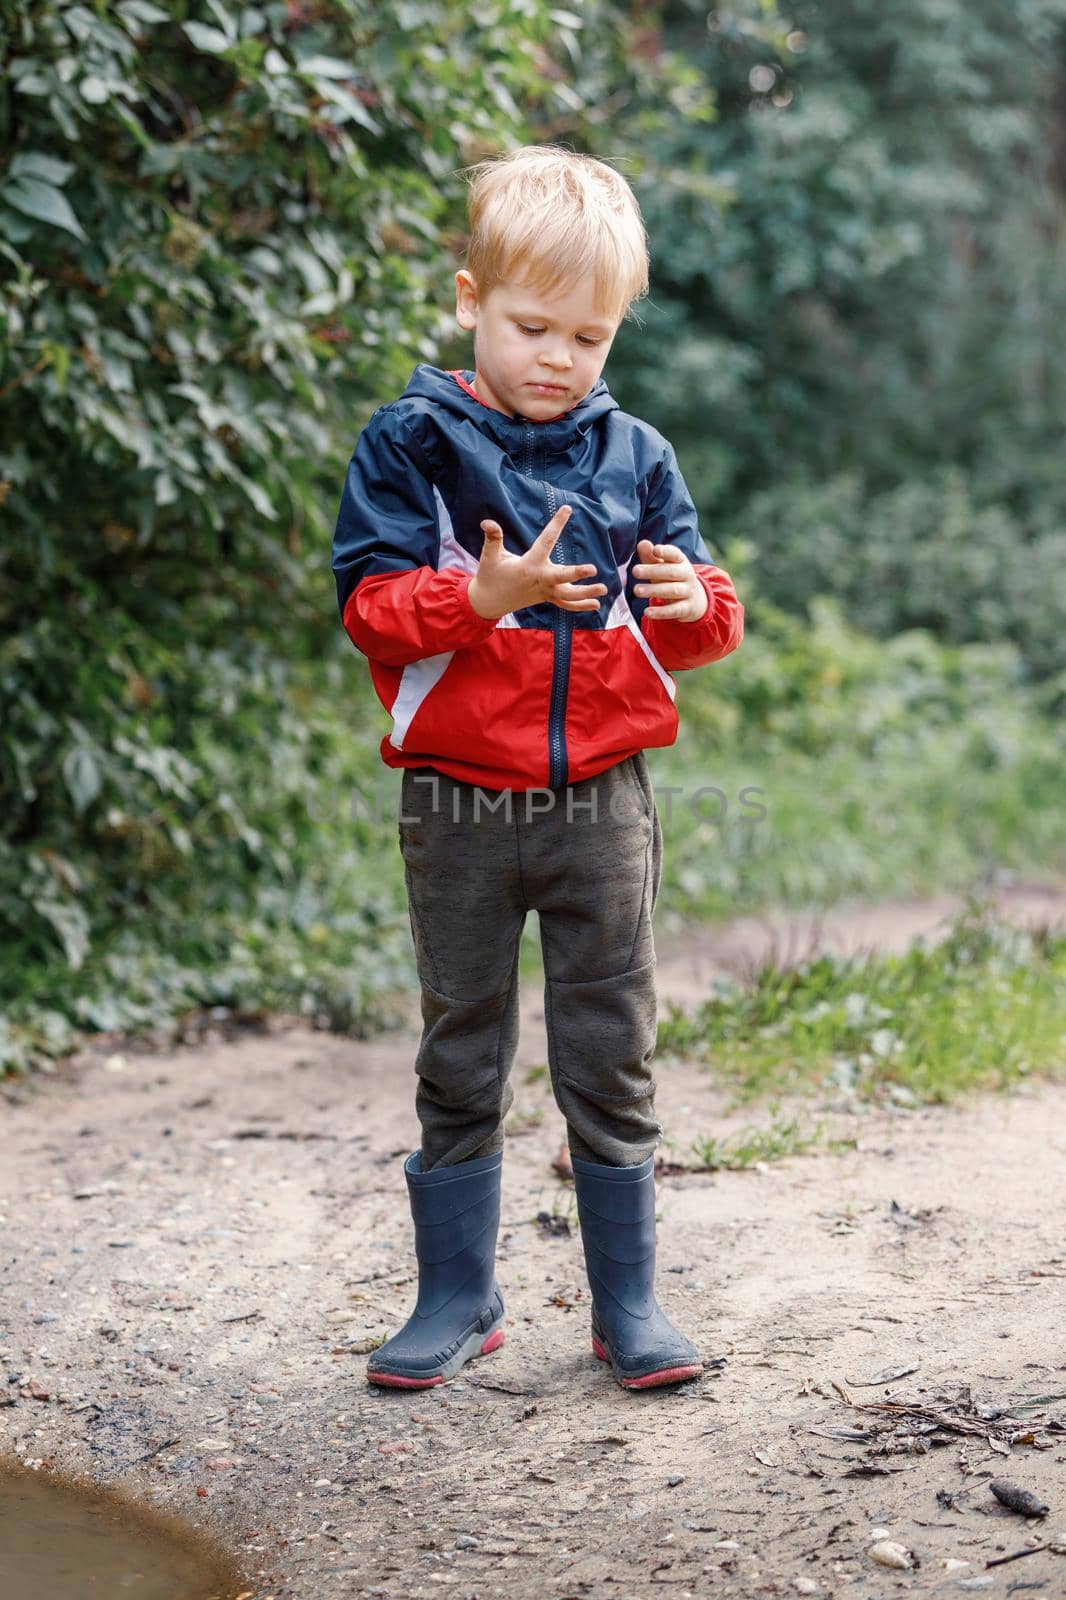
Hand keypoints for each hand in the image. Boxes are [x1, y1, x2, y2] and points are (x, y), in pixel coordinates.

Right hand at [468, 505, 606, 619]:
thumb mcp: (489, 556)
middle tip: (593, 569)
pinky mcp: (546, 598)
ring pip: (568, 595)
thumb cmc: (490, 575)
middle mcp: (540, 579)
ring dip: (586, 594)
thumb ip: (493, 539)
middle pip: (561, 577)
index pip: (546, 541)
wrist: (488, 602)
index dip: (556, 524)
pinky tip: (596, 605)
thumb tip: (487, 521)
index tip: (567, 509)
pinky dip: (580, 606)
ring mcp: (544, 592)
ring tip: (604, 589)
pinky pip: (565, 604)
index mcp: (529, 565)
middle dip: (577, 573)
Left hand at [631, 538, 708, 621]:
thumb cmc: (672, 579)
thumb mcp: (662, 567)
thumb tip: (643, 543)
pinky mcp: (686, 609)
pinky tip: (647, 612)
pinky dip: (661, 612)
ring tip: (636, 590)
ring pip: (672, 591)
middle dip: (653, 571)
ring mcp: (688, 592)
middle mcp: (687, 575)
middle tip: (635, 571)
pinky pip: (674, 610)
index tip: (656, 550)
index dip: (666, 552)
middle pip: (671, 572)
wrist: (696, 600)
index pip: (675, 554)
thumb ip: (651, 556)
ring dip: (654, 590)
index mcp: (681, 562)